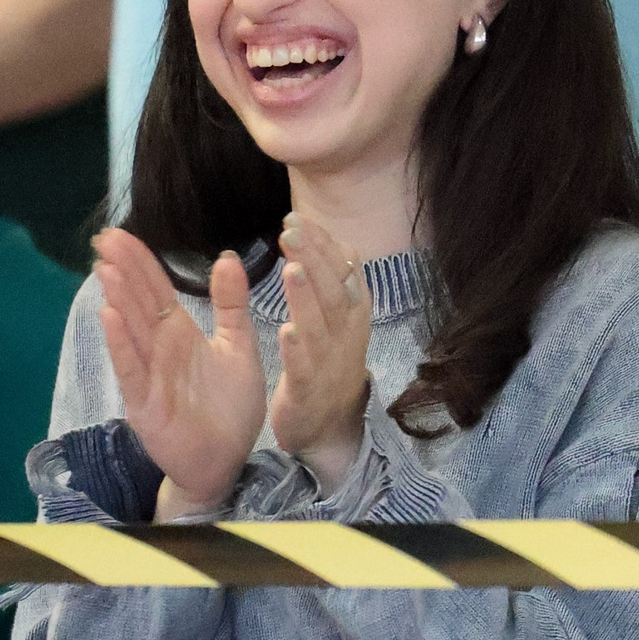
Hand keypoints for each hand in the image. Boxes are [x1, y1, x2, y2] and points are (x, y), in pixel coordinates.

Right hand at [92, 231, 263, 518]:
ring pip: (131, 331)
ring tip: (106, 269)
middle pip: (139, 304)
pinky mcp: (145, 403)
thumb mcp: (238, 346)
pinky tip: (109, 317)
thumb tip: (227, 258)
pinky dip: (121, 343)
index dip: (141, 263)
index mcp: (181, 335)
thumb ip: (232, 305)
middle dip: (123, 271)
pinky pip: (132, 369)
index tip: (120, 233)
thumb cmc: (229, 405)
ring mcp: (149, 375)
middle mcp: (160, 350)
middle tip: (104, 238)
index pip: (157, 291)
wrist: (226, 459)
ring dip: (119, 300)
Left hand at [267, 214, 373, 488]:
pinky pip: (304, 366)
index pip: (343, 267)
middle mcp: (347, 329)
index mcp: (352, 308)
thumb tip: (315, 235)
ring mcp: (330, 358)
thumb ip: (327, 278)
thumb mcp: (335, 314)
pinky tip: (285, 332)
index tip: (298, 218)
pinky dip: (297, 349)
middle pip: (332, 288)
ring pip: (320, 323)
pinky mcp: (309, 387)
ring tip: (292, 270)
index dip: (323, 243)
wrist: (331, 421)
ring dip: (307, 297)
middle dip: (313, 258)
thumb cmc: (327, 358)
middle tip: (292, 230)